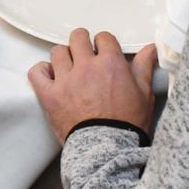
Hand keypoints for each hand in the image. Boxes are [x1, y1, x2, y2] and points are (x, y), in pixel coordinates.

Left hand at [28, 29, 158, 143]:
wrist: (108, 150)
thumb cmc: (127, 124)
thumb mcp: (144, 94)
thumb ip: (144, 67)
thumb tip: (150, 49)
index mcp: (110, 63)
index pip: (103, 37)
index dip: (104, 44)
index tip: (103, 52)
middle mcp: (86, 67)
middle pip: (78, 37)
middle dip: (82, 42)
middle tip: (85, 54)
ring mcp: (65, 80)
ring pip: (58, 52)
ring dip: (64, 57)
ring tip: (69, 68)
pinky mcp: (50, 95)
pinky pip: (37, 72)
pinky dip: (41, 71)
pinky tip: (50, 77)